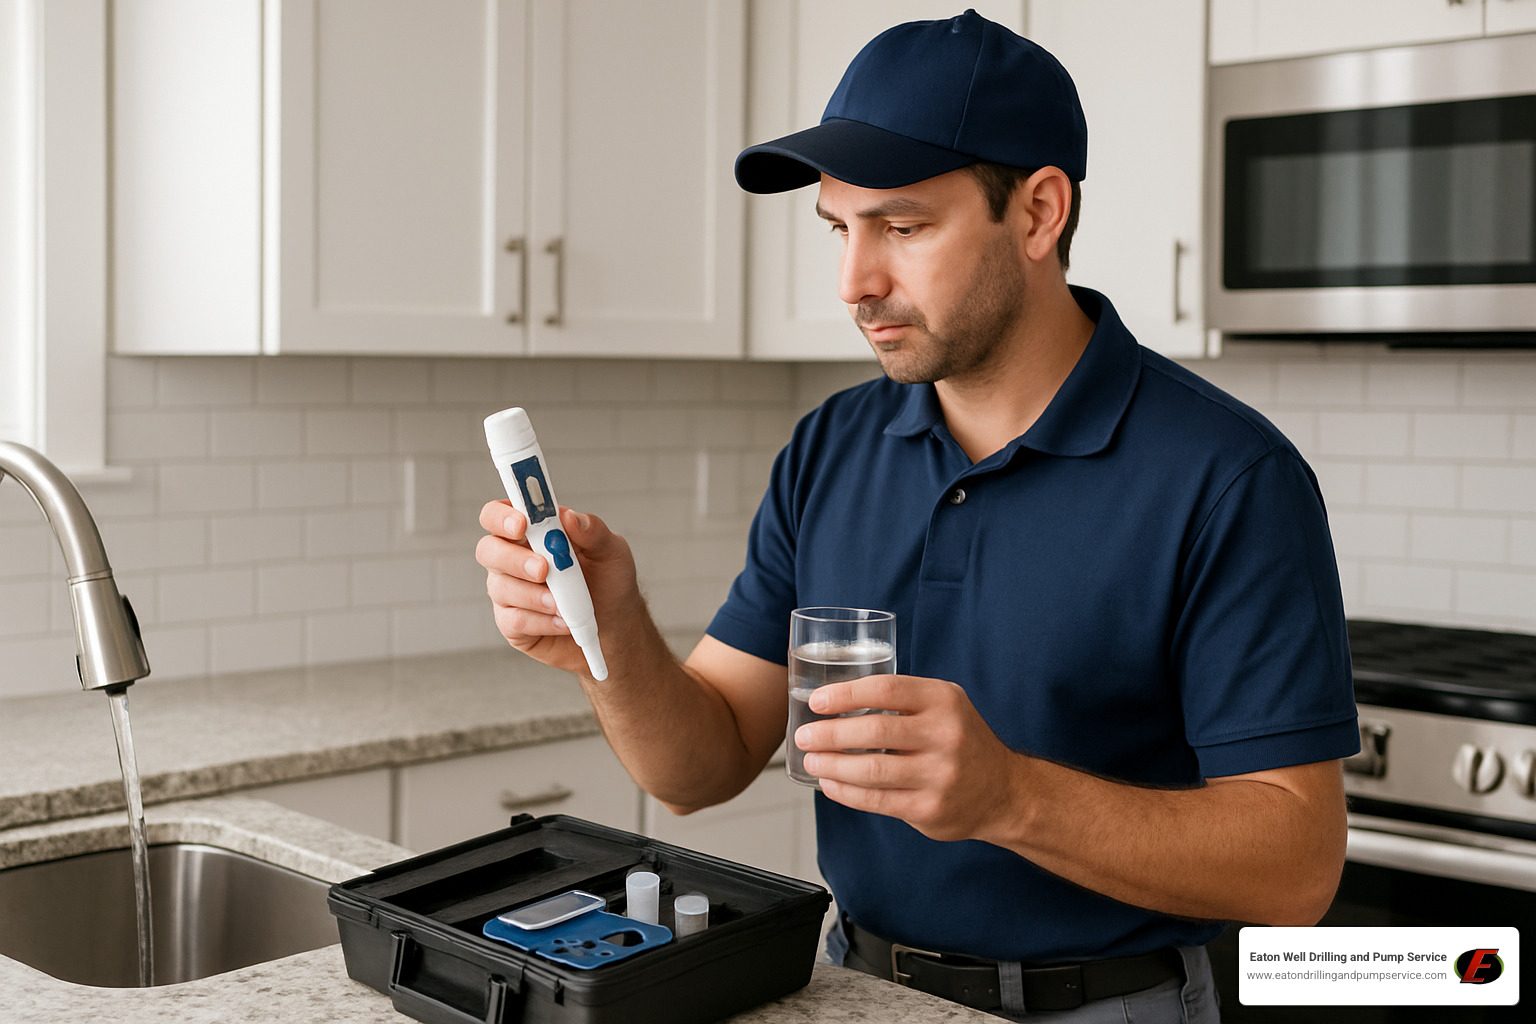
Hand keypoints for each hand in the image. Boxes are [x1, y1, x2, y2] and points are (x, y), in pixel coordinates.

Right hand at [475, 501, 640, 677]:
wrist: (617, 626)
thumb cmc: (609, 583)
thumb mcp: (612, 552)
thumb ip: (592, 531)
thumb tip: (568, 517)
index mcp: (531, 532)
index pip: (498, 514)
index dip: (502, 516)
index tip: (522, 523)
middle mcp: (512, 559)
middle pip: (487, 549)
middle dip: (513, 558)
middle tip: (543, 570)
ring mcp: (509, 592)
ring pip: (500, 587)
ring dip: (534, 596)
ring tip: (563, 604)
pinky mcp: (512, 624)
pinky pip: (513, 621)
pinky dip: (541, 621)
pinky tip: (562, 621)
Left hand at [794, 674, 1022, 842]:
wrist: (1004, 791)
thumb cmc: (962, 742)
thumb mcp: (944, 706)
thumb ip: (902, 701)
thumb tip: (837, 700)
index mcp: (944, 700)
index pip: (886, 689)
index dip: (845, 694)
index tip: (817, 701)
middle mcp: (946, 735)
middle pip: (874, 731)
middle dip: (830, 734)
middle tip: (804, 736)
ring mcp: (940, 775)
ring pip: (871, 770)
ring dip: (832, 766)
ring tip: (811, 761)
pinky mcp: (930, 808)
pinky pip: (877, 800)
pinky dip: (846, 792)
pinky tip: (830, 784)